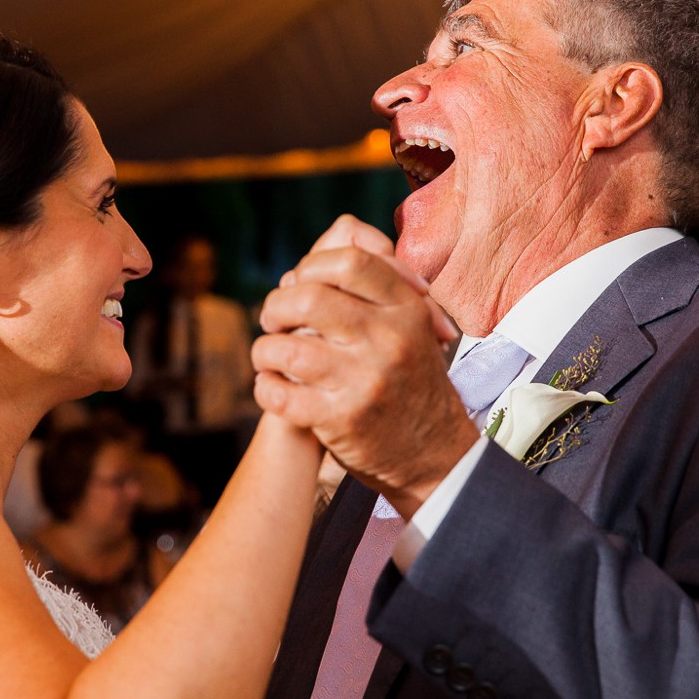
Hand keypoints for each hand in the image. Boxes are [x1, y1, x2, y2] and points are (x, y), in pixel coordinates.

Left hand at [253, 236, 477, 518]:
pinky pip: (280, 393)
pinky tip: (272, 386)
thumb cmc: (410, 380)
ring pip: (287, 348)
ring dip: (265, 351)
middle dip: (276, 307)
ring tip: (269, 357)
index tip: (299, 285)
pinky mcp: (341, 419)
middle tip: (273, 321)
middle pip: (308, 298)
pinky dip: (266, 388)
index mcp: (405, 309)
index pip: (349, 262)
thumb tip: (321, 245)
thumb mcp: (412, 326)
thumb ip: (376, 285)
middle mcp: (388, 340)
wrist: (433, 452)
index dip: (310, 267)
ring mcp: (365, 380)